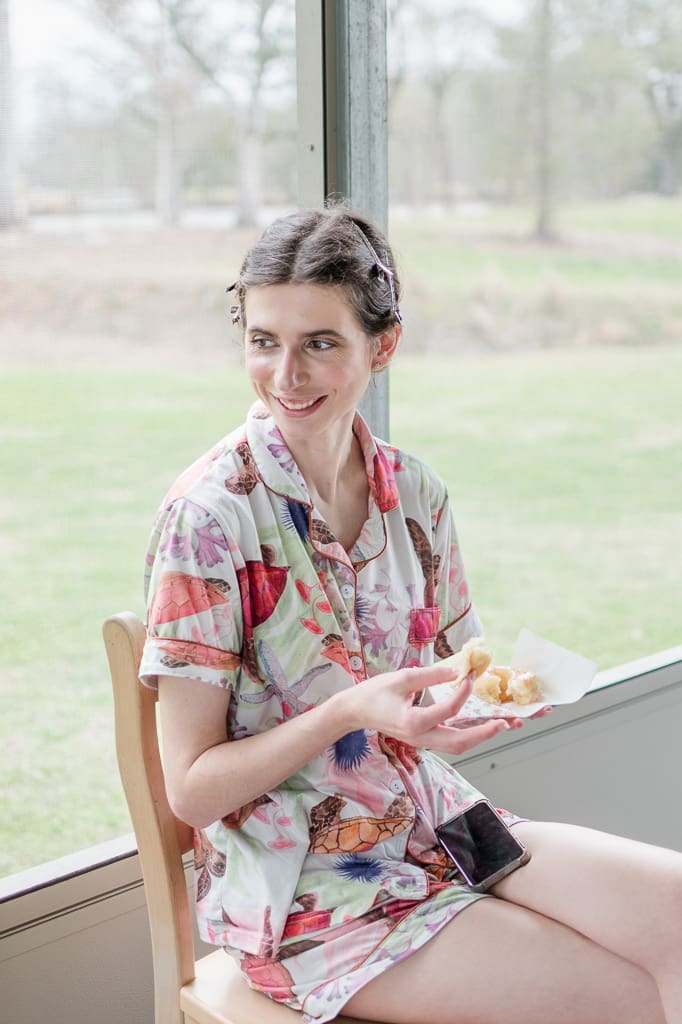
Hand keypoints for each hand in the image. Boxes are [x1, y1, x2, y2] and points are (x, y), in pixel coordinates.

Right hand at [347, 662, 522, 756]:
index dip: (463, 692)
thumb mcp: (401, 677)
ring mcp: (420, 742)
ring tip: (499, 726)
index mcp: (412, 722)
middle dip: (484, 733)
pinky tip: (479, 725)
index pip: (448, 710)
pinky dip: (467, 735)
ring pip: (456, 746)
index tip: (471, 676)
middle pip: (458, 743)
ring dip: (479, 737)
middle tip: (504, 723)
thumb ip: (430, 676)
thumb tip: (457, 672)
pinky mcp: (422, 740)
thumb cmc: (374, 693)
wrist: (354, 712)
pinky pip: (449, 742)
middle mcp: (419, 738)